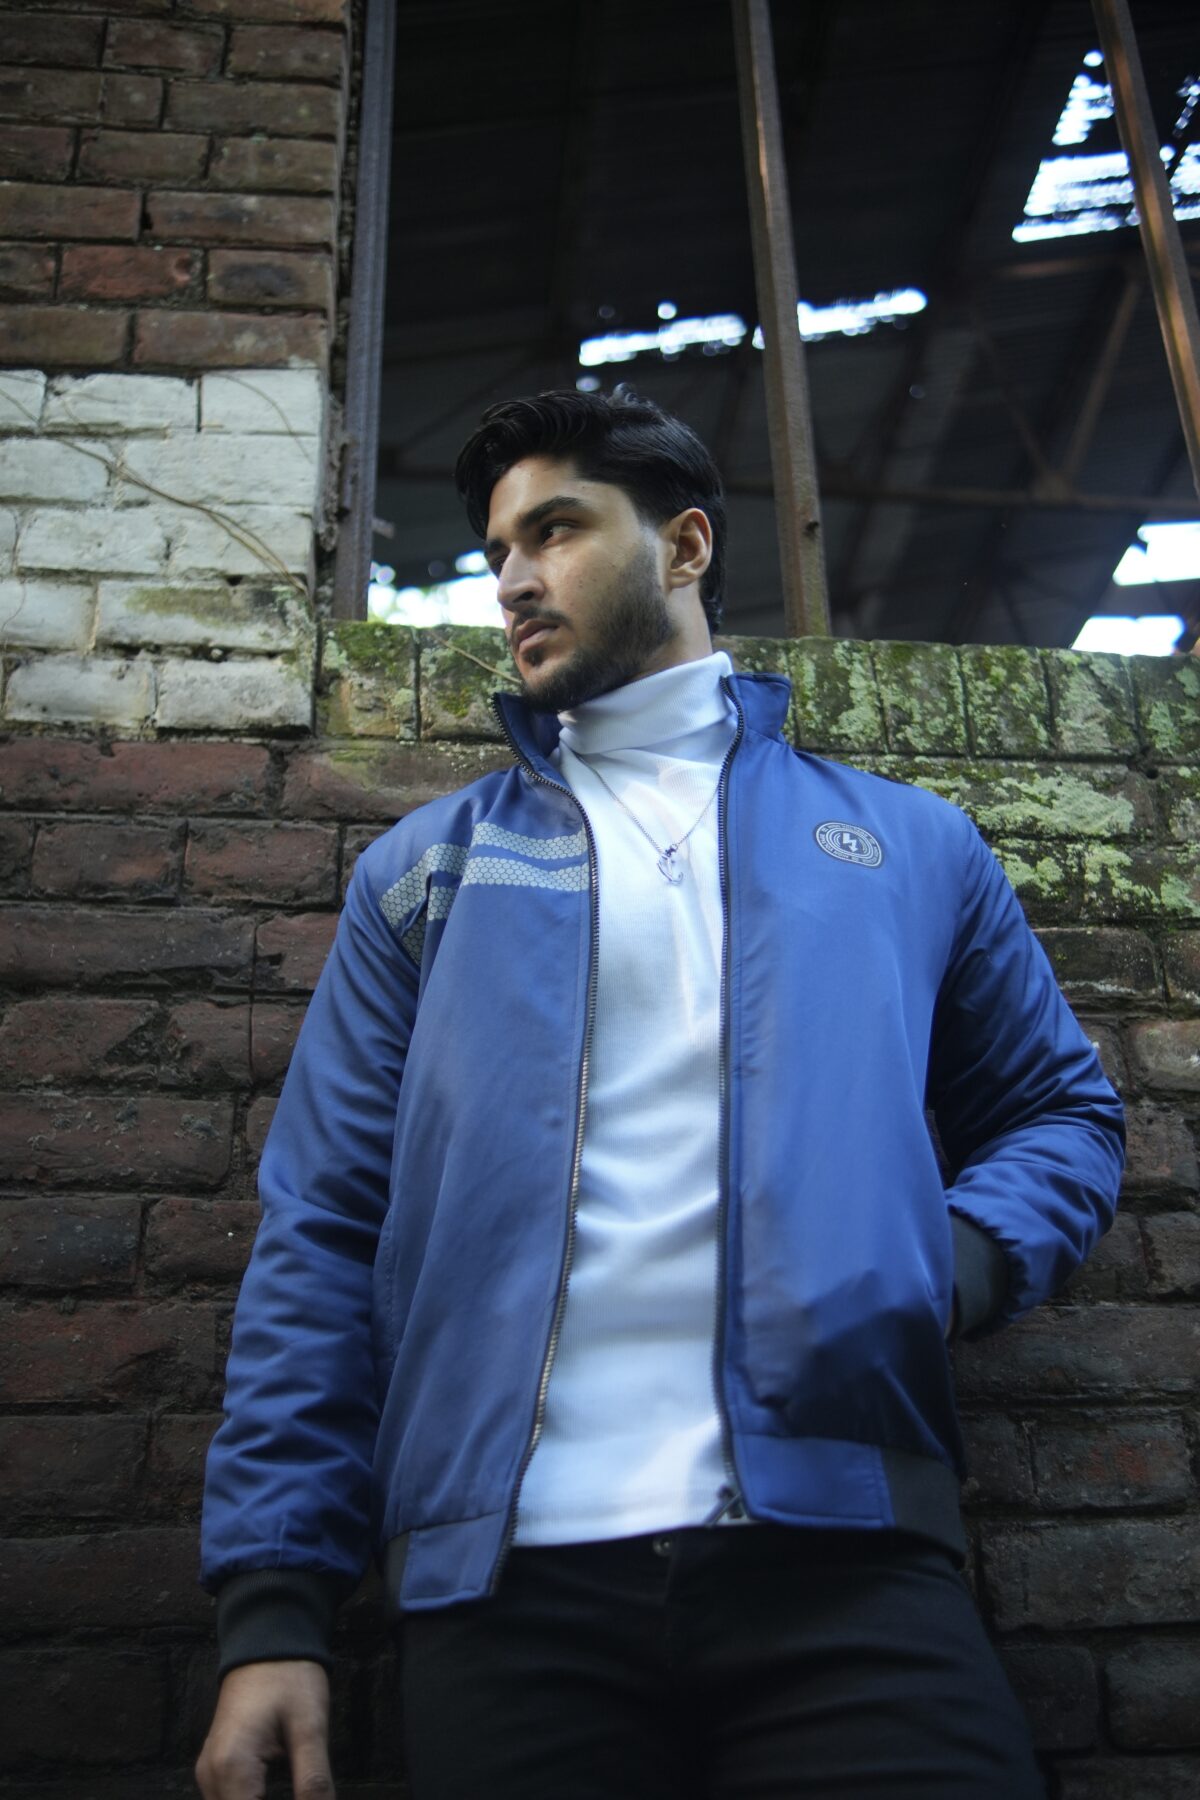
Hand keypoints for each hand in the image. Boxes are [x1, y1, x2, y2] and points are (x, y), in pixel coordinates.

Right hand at [196, 1660, 333, 1799]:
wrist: (267, 1637)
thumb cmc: (290, 1675)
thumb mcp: (311, 1726)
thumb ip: (314, 1781)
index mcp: (232, 1768)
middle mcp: (211, 1777)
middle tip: (311, 1796)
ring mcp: (209, 1774)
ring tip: (302, 1794)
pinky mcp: (216, 1769)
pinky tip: (283, 1796)